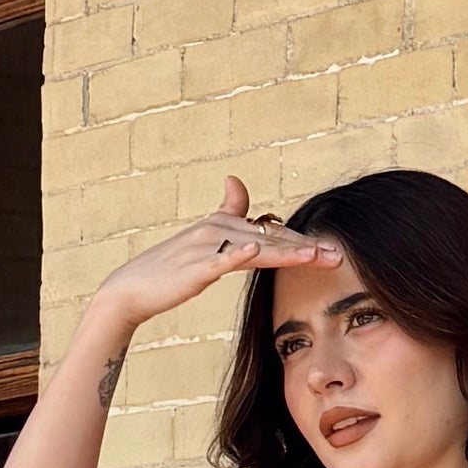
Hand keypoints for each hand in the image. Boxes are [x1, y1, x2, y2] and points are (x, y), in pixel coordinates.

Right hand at [89, 179, 341, 334]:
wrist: (130, 288)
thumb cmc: (168, 269)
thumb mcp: (201, 238)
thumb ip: (223, 211)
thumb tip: (235, 179)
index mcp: (222, 225)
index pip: (270, 231)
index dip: (300, 240)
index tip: (330, 250)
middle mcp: (216, 229)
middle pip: (270, 238)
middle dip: (306, 248)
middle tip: (337, 255)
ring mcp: (205, 247)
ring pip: (256, 248)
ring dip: (288, 252)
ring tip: (316, 256)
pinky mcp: (194, 267)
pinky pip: (222, 260)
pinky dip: (240, 255)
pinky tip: (260, 252)